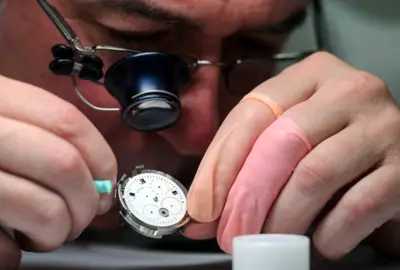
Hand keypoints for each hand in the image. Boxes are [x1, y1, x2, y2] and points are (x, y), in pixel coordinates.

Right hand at [0, 66, 116, 268]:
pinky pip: (12, 250)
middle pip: (65, 165)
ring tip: (44, 231)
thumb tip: (96, 172)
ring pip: (49, 212)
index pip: (66, 120)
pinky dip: (20, 253)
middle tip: (85, 214)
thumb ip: (33, 131)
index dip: (100, 155)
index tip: (105, 178)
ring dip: (61, 232)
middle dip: (88, 200)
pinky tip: (2, 240)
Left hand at [185, 52, 399, 259]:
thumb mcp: (287, 137)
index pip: (252, 114)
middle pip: (281, 142)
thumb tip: (201, 213)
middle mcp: (349, 91)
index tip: (203, 206)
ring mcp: (382, 126)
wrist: (397, 155)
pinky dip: (328, 234)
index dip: (220, 165)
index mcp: (311, 75)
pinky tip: (317, 242)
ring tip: (268, 240)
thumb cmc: (331, 145)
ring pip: (314, 175)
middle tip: (231, 232)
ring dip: (282, 219)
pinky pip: (356, 206)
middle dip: (248, 196)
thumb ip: (243, 164)